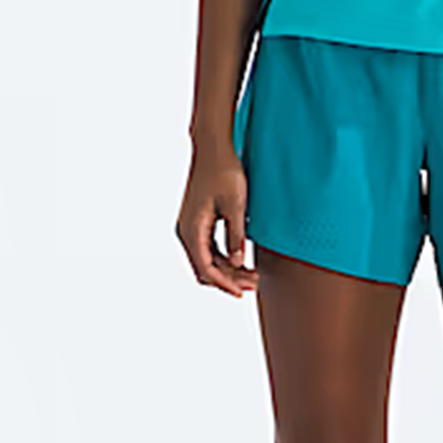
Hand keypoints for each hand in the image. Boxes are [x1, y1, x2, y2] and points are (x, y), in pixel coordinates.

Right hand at [177, 141, 256, 295]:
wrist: (214, 149)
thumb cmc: (225, 172)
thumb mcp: (236, 205)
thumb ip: (235, 235)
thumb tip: (237, 262)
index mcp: (191, 229)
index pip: (205, 268)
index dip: (224, 283)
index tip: (242, 292)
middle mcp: (187, 231)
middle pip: (205, 268)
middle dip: (229, 279)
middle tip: (255, 284)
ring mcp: (191, 227)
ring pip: (208, 259)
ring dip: (228, 270)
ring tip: (253, 275)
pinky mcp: (199, 222)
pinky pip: (210, 248)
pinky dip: (225, 258)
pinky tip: (243, 260)